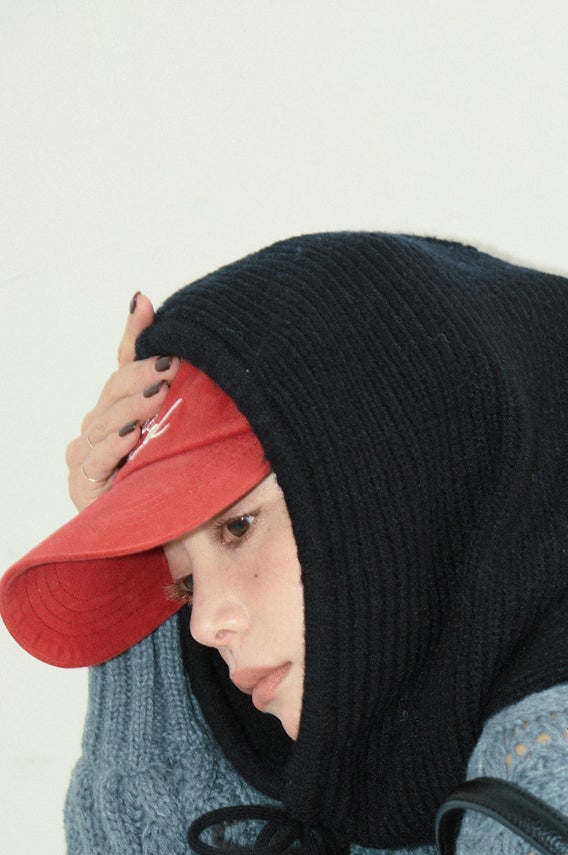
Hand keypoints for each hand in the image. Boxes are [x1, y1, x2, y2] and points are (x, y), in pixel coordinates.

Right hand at [64, 294, 179, 511]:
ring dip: (132, 407)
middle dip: (141, 374)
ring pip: (104, 420)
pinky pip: (96, 460)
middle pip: (114, 390)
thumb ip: (184, 397)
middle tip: (170, 365)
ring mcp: (86, 457)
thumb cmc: (182, 492)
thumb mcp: (191, 439)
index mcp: (121, 410)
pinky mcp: (82, 488)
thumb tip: (195, 350)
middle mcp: (98, 428)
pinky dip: (114, 446)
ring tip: (158, 393)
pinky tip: (132, 435)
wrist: (174, 547)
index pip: (123, 364)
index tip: (146, 304)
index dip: (134, 334)